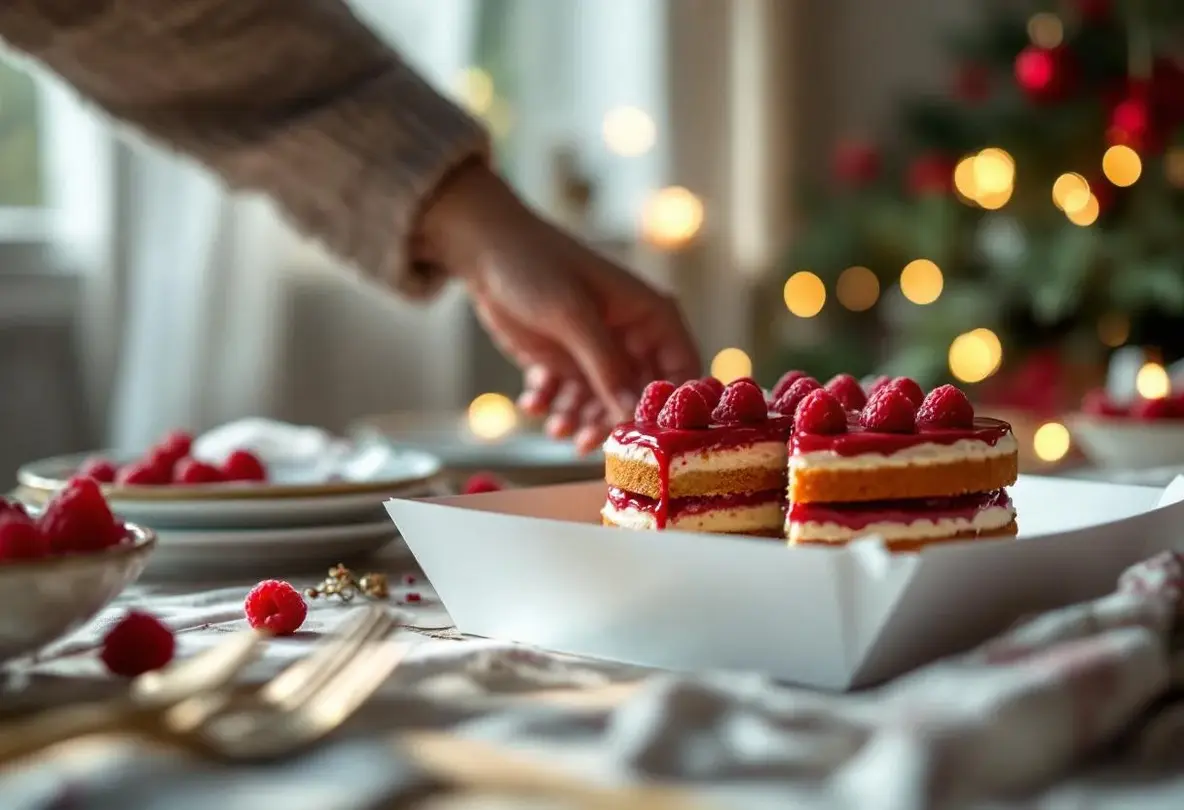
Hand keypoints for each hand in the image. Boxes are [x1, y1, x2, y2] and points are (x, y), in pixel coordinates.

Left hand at [421, 163, 699, 452]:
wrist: (485, 250)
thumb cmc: (537, 267)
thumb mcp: (572, 315)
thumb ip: (605, 365)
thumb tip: (632, 414)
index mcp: (650, 316)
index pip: (682, 369)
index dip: (669, 405)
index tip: (646, 434)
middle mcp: (630, 338)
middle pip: (639, 397)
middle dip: (614, 421)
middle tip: (588, 441)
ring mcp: (596, 352)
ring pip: (601, 404)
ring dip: (579, 419)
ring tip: (554, 427)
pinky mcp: (565, 362)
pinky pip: (567, 398)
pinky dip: (551, 405)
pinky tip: (531, 402)